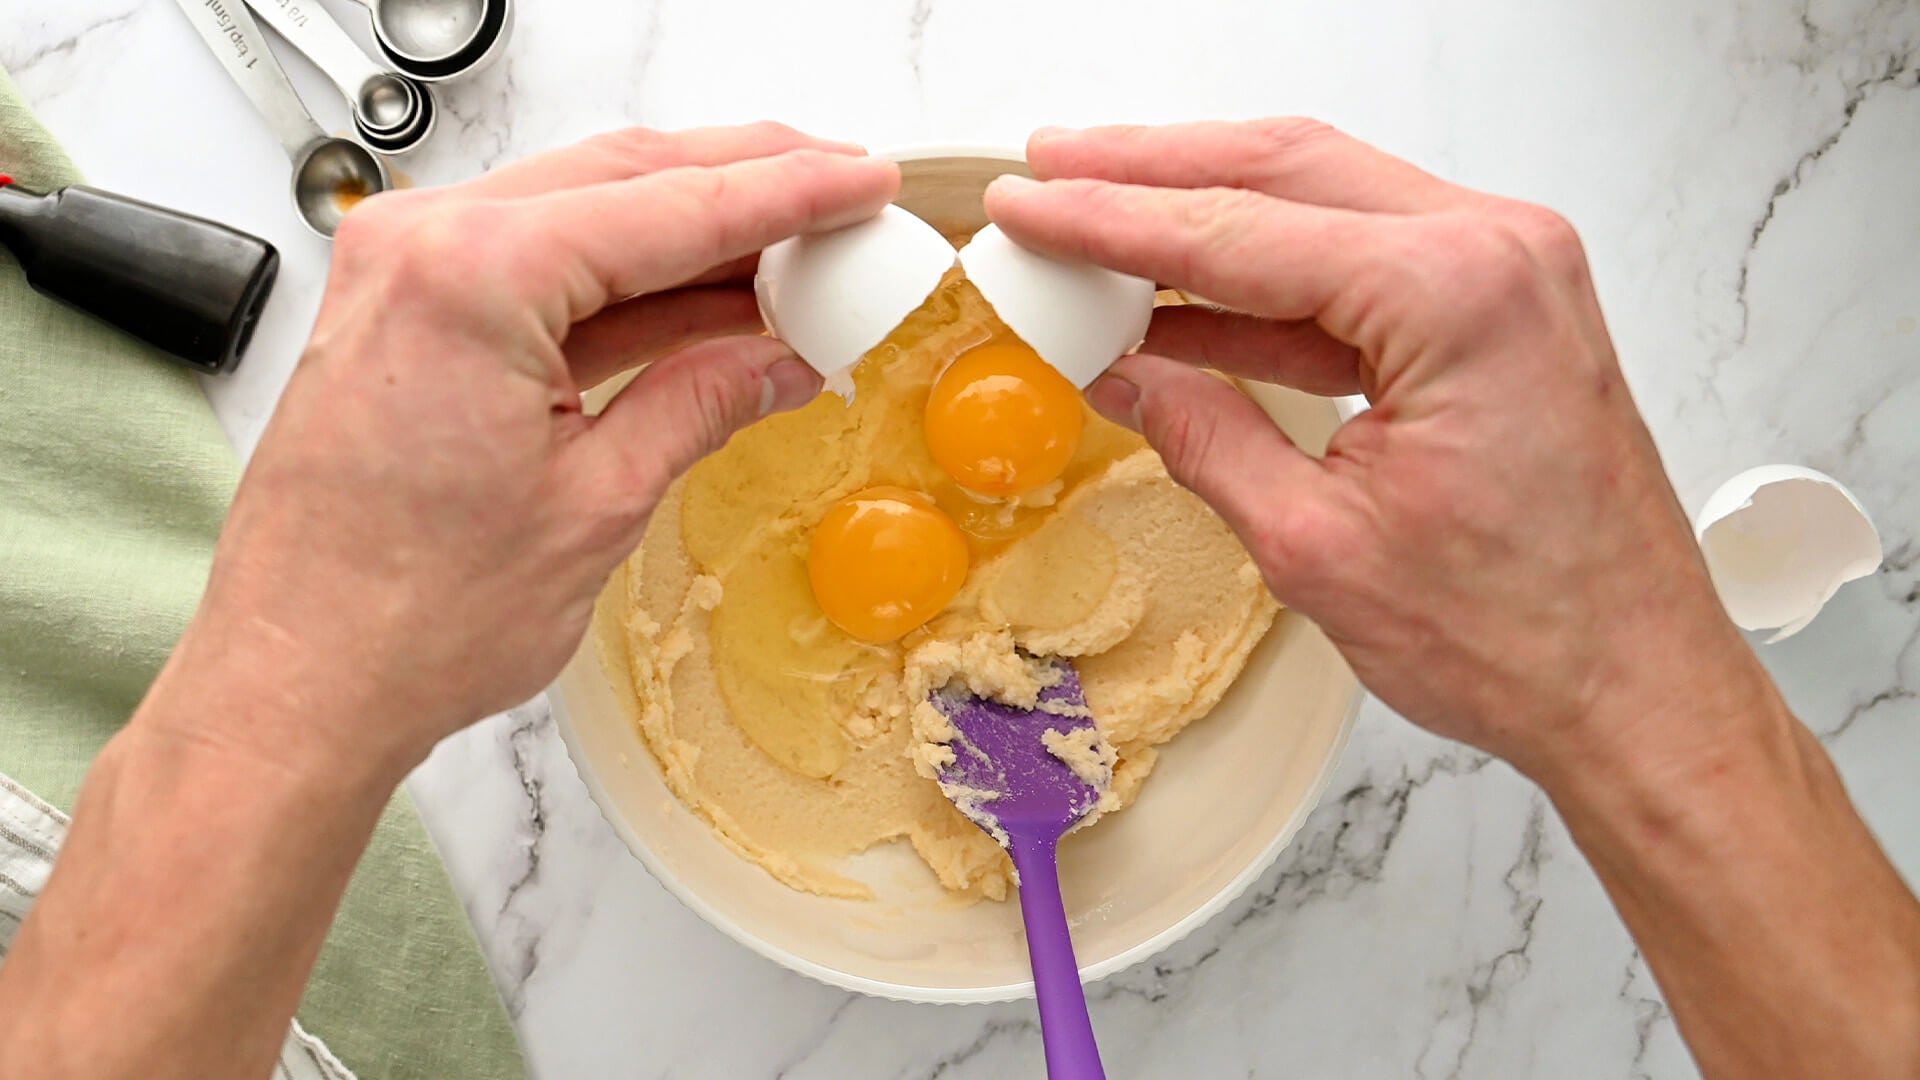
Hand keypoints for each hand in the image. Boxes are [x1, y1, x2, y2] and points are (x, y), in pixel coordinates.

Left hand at [173, 124, 898, 776]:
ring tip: (795, 252)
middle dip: (745, 182)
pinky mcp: (405, 315)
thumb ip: (699, 403)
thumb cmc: (405, 619)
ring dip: (691, 231)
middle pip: (624, 178)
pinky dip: (627, 282)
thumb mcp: (596, 503)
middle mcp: (422, 247)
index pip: (671, 206)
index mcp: (470, 275)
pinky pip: (540, 268)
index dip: (788, 192)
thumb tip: (778, 360)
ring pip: (584, 213)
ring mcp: (404, 274)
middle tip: (842, 191)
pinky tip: (707, 300)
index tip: (860, 182)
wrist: (294, 686)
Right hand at [984, 121, 1771, 779]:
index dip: (1113, 219)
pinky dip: (1265, 283)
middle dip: (1155, 168)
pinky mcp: (1499, 315)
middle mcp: (1497, 254)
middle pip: (1286, 170)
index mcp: (1458, 295)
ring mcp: (1507, 276)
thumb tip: (1124, 375)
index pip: (1241, 232)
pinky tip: (1182, 305)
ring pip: (1322, 201)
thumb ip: (1205, 438)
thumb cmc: (1528, 637)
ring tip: (1099, 222)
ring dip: (1207, 215)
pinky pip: (1357, 268)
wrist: (1637, 691)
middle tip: (1055, 165)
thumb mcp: (1319, 547)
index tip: (1034, 204)